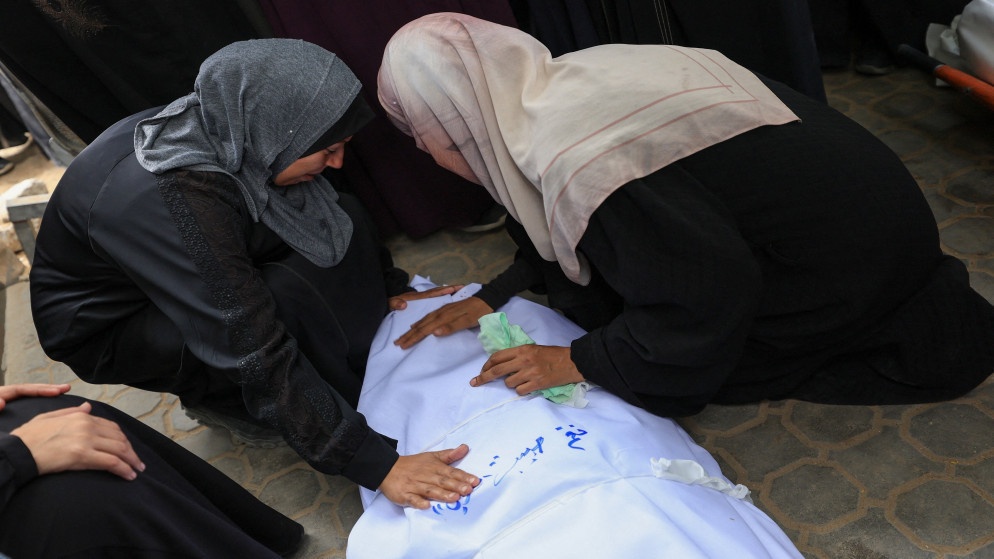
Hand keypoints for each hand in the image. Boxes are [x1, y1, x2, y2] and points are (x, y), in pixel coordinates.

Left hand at [0, 383, 70, 410]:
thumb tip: (1, 403)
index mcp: (1, 393)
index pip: (23, 389)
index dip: (40, 390)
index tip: (56, 392)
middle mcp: (6, 396)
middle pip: (30, 389)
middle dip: (49, 388)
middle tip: (67, 388)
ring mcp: (10, 403)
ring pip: (30, 396)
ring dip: (47, 393)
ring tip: (63, 392)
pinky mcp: (13, 412)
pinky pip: (28, 405)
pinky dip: (40, 402)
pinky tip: (50, 406)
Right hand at [11, 402, 145, 479]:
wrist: (17, 451)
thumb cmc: (30, 436)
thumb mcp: (50, 417)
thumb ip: (72, 411)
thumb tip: (88, 407)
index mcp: (80, 416)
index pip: (111, 427)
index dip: (123, 439)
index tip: (128, 449)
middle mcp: (87, 425)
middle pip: (119, 438)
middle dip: (131, 451)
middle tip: (138, 462)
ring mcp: (86, 440)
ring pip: (119, 449)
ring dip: (132, 461)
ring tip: (137, 470)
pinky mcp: (82, 455)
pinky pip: (111, 462)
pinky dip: (124, 469)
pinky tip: (129, 476)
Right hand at [379, 444, 478, 508]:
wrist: (388, 469)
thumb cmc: (413, 464)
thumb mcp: (432, 456)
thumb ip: (449, 455)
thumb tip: (465, 448)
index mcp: (434, 467)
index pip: (451, 472)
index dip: (463, 476)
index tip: (475, 481)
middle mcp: (426, 476)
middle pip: (443, 481)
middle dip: (456, 486)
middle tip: (468, 490)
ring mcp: (415, 486)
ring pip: (430, 490)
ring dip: (442, 494)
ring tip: (454, 498)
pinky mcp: (405, 494)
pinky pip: (412, 499)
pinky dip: (419, 502)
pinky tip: (426, 505)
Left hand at [388, 284, 464, 310]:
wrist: (384, 301)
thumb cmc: (388, 302)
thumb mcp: (389, 303)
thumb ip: (394, 303)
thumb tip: (402, 305)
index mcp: (415, 297)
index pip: (430, 293)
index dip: (441, 291)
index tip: (452, 289)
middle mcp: (420, 296)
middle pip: (437, 291)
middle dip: (449, 288)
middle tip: (462, 286)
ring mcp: (421, 299)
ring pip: (437, 294)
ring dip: (447, 292)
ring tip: (460, 291)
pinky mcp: (421, 302)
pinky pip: (434, 299)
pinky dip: (442, 297)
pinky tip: (449, 299)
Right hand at [394, 297, 492, 348]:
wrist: (486, 299)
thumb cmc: (478, 313)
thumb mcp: (467, 321)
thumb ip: (451, 327)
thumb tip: (434, 333)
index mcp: (444, 317)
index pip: (425, 329)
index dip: (413, 338)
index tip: (403, 345)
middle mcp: (440, 313)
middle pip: (421, 325)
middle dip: (409, 335)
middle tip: (397, 343)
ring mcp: (442, 310)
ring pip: (423, 321)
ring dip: (413, 329)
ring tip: (403, 335)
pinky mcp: (445, 309)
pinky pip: (428, 317)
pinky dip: (420, 322)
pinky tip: (418, 324)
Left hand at [471, 345, 583, 394]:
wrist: (571, 362)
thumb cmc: (552, 355)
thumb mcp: (533, 349)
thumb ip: (518, 355)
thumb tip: (502, 364)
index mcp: (522, 349)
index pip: (498, 357)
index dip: (487, 364)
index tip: (482, 371)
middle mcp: (524, 360)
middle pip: (497, 370)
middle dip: (483, 377)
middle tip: (475, 382)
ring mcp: (530, 373)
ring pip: (509, 383)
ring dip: (511, 384)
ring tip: (521, 380)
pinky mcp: (537, 384)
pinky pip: (520, 391)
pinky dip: (521, 390)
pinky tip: (528, 386)